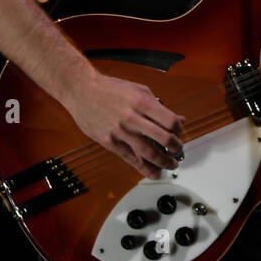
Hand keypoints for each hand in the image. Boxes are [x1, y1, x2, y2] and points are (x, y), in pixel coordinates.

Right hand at [60, 69, 184, 178]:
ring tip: (170, 165)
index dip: (178, 129)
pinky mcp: (109, 141)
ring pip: (148, 152)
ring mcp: (120, 131)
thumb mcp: (138, 90)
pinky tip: (153, 172)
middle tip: (178, 150)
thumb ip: (158, 105)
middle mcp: (132, 117)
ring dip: (163, 161)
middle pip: (162, 138)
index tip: (179, 132)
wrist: (81, 90)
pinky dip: (143, 168)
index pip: (169, 121)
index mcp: (142, 102)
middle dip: (175, 147)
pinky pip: (129, 158)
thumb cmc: (111, 88)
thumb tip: (178, 119)